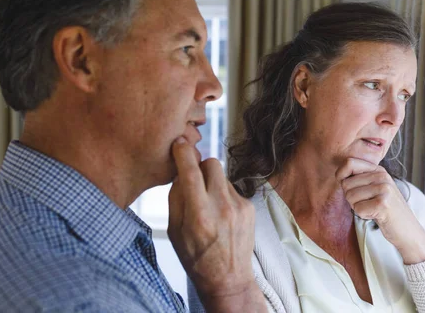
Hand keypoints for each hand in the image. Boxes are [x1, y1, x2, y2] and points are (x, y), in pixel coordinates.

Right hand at [167, 137, 264, 311]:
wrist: (228, 279)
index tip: (179, 144)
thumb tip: (180, 171)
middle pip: (212, 163)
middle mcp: (222, 208)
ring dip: (212, 182)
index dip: (183, 152)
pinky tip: (221, 214)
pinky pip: (232, 188)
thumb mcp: (174, 231)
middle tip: (194, 179)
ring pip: (222, 175)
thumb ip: (176, 198)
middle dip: (200, 165)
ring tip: (208, 206)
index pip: (191, 172)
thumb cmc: (196, 258)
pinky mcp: (249, 208)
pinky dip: (223, 194)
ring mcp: (239, 207)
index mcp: (199, 216)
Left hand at [337, 158, 424, 264]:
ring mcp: (384, 189)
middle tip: (366, 203)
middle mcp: (382, 176)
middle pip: (346, 183)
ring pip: (350, 196)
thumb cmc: (386, 210)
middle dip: (350, 197)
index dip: (341, 175)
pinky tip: (376, 215)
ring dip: (357, 207)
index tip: (346, 186)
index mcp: (378, 170)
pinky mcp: (383, 204)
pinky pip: (358, 209)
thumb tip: (339, 174)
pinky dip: (363, 215)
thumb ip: (360, 178)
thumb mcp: (375, 188)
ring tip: (372, 208)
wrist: (408, 230)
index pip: (349, 162)